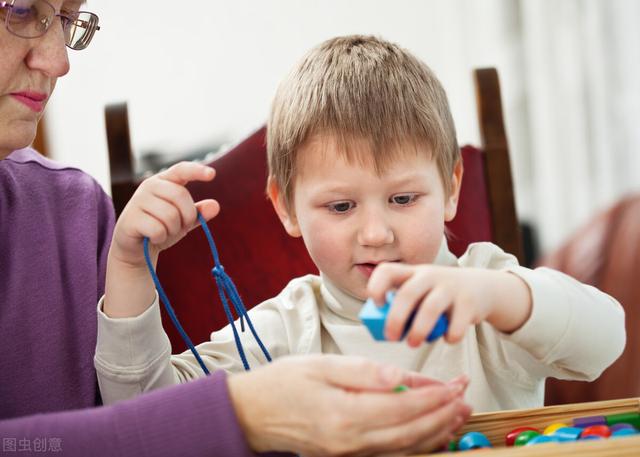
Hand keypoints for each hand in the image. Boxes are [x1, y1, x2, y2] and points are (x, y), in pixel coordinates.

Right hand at [109, 162, 218, 267]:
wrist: (136, 248)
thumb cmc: (161, 228)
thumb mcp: (184, 220)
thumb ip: (198, 213)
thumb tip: (215, 206)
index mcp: (164, 181)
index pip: (181, 170)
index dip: (196, 170)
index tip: (212, 174)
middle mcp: (149, 186)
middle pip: (180, 195)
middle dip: (187, 216)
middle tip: (180, 226)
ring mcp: (137, 200)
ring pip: (170, 215)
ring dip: (173, 230)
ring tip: (163, 232)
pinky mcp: (130, 218)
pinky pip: (158, 229)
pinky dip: (160, 238)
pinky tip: (153, 238)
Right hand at [227, 354, 470, 456]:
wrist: (253, 413)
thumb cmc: (283, 382)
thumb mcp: (321, 365)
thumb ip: (364, 372)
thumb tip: (402, 377)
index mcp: (344, 414)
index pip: (402, 407)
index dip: (434, 396)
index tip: (455, 384)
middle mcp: (350, 442)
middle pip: (411, 433)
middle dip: (443, 415)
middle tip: (465, 398)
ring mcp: (349, 454)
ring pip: (405, 448)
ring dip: (436, 432)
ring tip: (458, 414)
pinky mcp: (347, 456)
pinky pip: (390, 454)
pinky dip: (416, 444)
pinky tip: (429, 431)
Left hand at [367, 263, 531, 345]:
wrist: (481, 288)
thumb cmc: (440, 295)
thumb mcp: (421, 292)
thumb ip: (405, 306)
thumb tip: (384, 331)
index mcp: (412, 272)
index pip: (387, 271)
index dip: (376, 286)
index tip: (377, 304)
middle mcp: (430, 275)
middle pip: (407, 294)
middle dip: (395, 319)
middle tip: (391, 337)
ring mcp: (450, 287)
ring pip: (430, 309)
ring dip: (418, 331)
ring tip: (413, 344)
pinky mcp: (469, 302)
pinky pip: (455, 325)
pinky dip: (448, 337)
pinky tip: (447, 338)